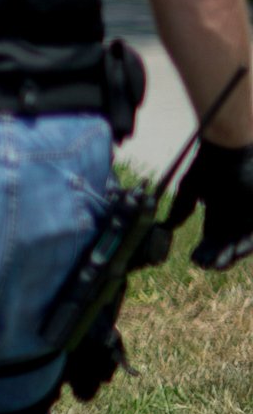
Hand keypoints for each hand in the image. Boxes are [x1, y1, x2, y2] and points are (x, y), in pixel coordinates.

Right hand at [175, 139, 252, 270]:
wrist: (230, 148)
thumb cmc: (208, 164)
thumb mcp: (189, 188)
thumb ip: (182, 208)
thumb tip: (168, 226)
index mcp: (218, 210)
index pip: (213, 236)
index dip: (205, 250)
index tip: (195, 259)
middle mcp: (234, 215)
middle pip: (227, 243)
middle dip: (217, 255)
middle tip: (206, 265)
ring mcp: (248, 215)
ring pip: (241, 242)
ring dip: (230, 254)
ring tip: (217, 263)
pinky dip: (244, 246)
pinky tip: (232, 253)